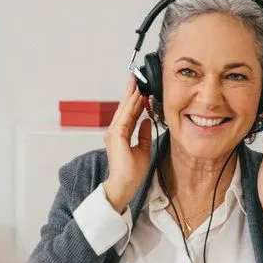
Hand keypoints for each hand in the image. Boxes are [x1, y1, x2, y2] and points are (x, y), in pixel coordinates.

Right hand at [103, 75, 152, 212]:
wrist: (124, 185)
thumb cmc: (131, 172)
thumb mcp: (143, 149)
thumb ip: (144, 134)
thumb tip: (147, 121)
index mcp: (121, 134)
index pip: (129, 113)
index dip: (135, 100)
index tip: (140, 89)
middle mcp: (115, 131)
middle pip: (124, 108)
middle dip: (131, 92)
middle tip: (136, 78)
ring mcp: (114, 133)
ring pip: (124, 110)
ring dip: (131, 96)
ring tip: (137, 83)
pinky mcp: (116, 136)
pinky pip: (126, 118)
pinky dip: (131, 106)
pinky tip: (137, 97)